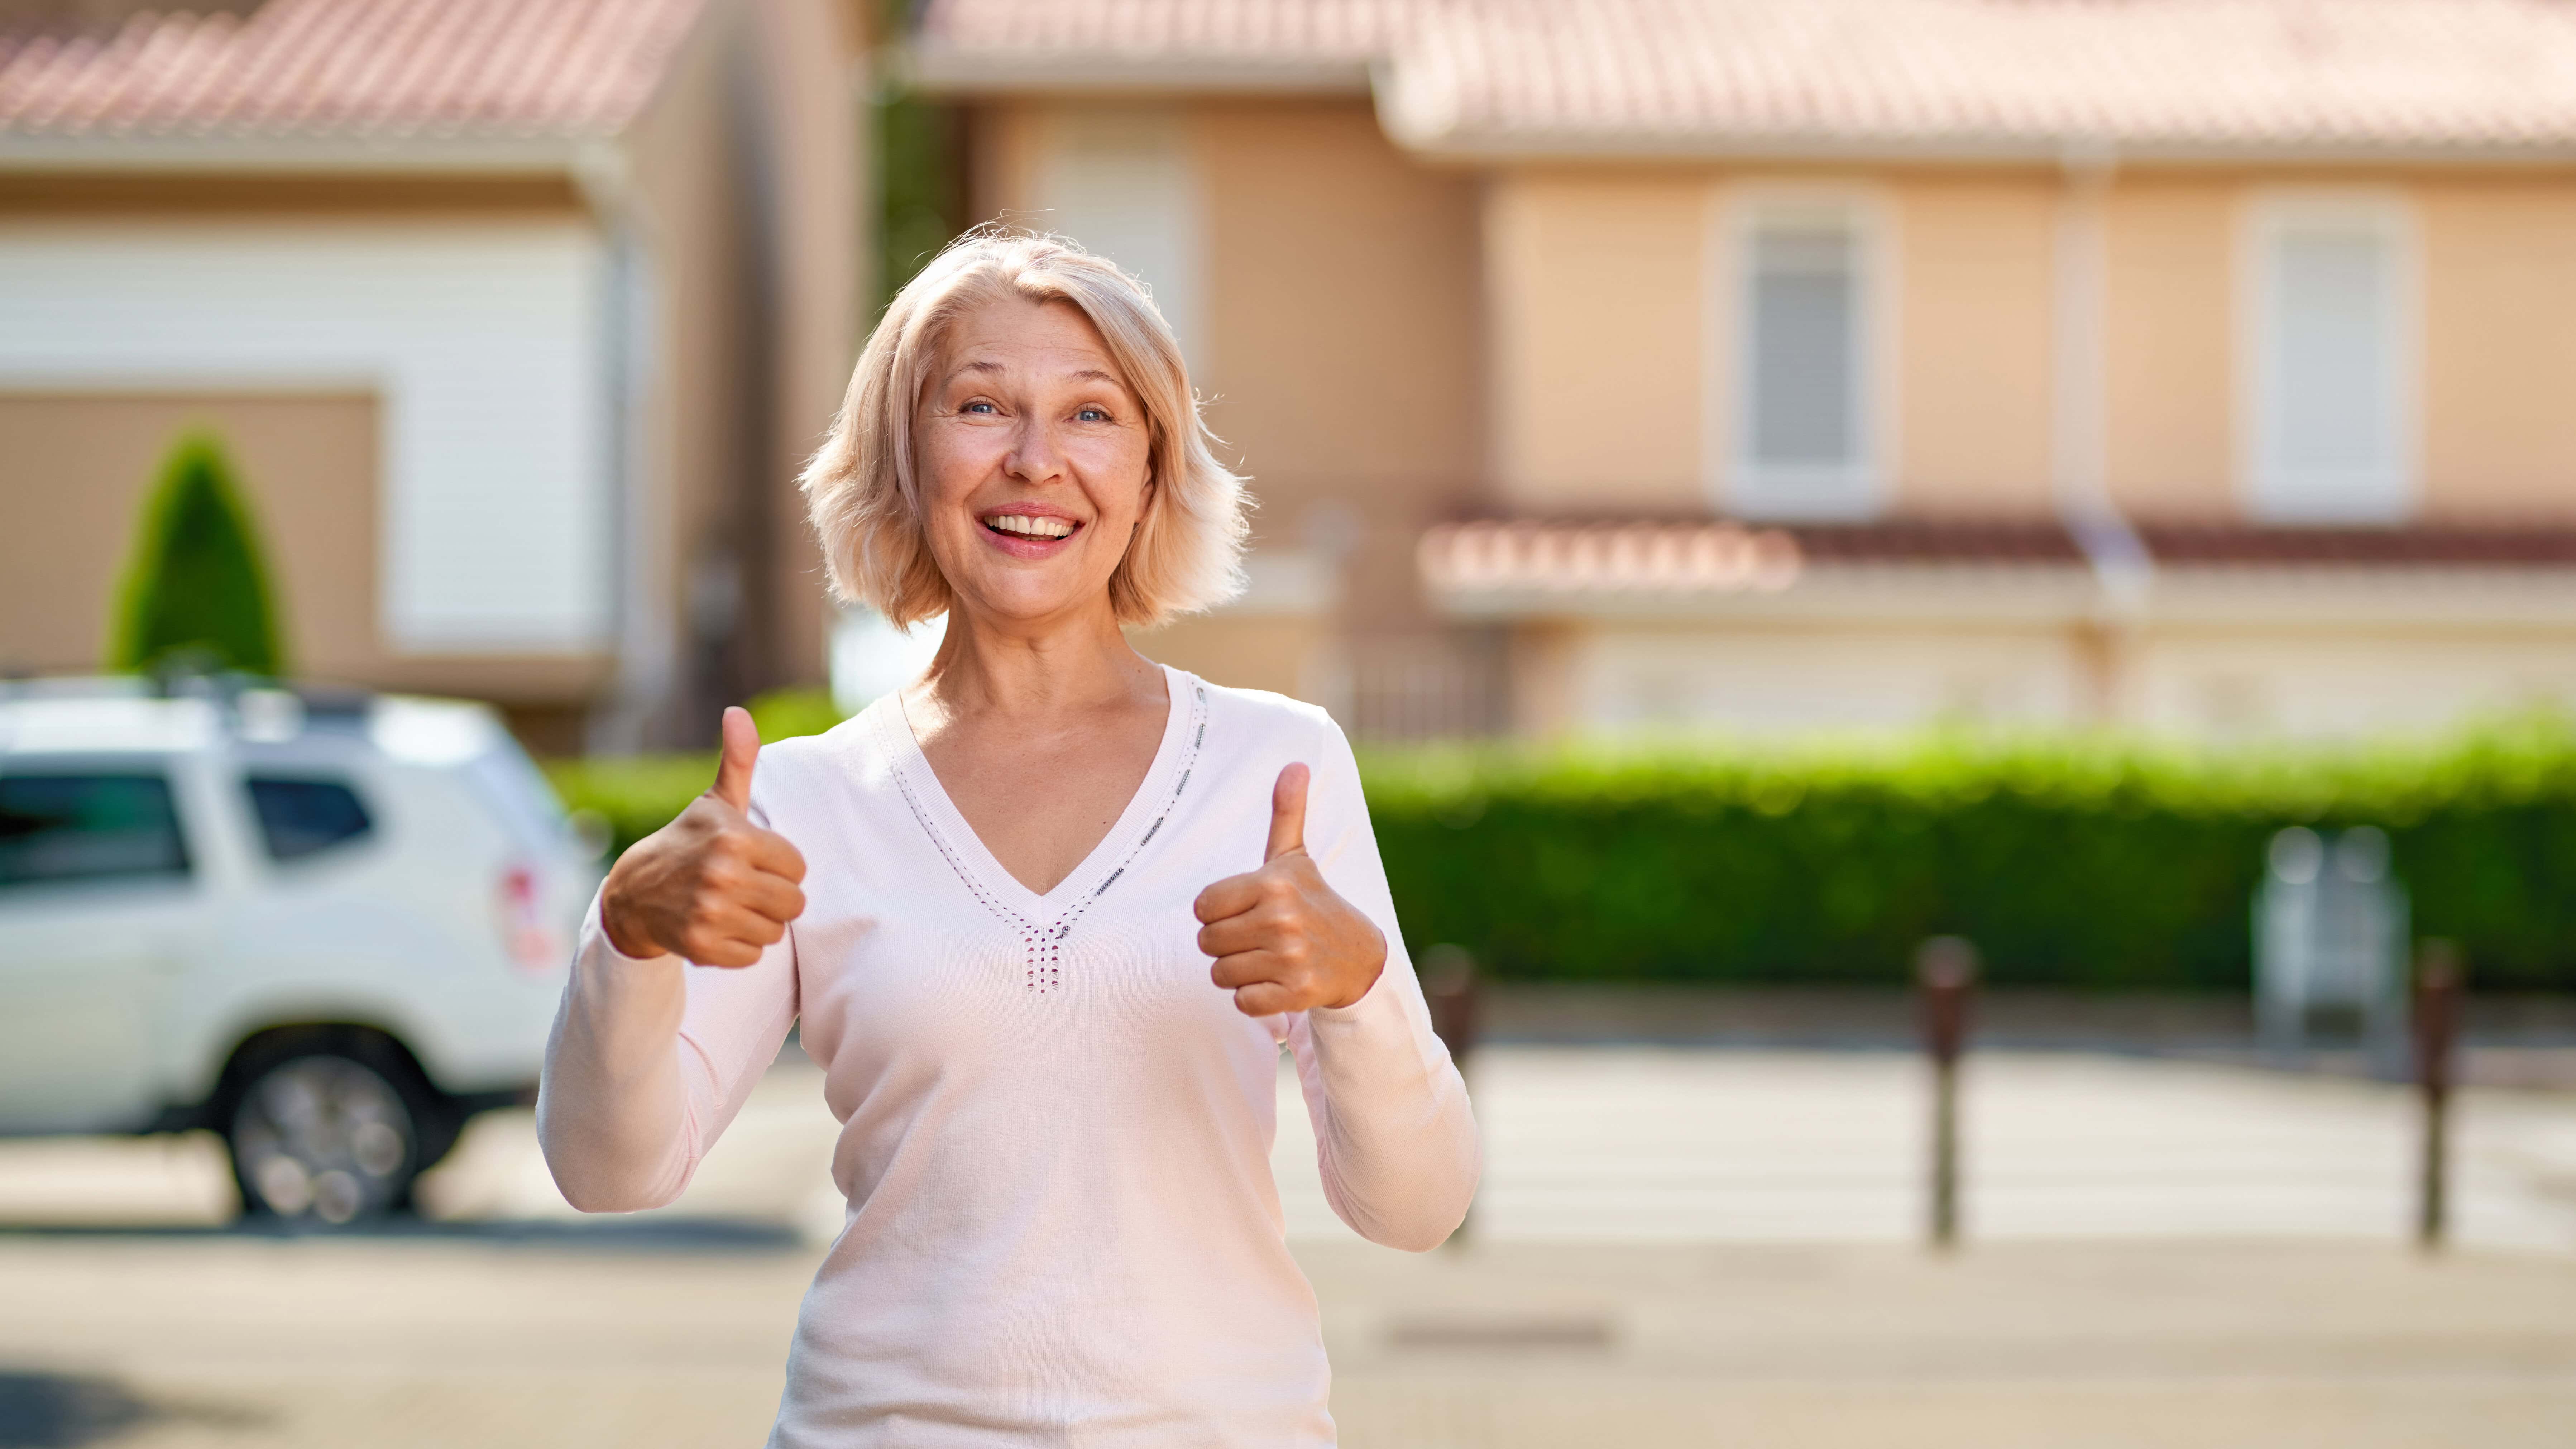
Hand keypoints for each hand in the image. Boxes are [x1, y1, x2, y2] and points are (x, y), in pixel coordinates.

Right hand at [599, 707, 807, 966]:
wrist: (634, 893)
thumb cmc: (687, 842)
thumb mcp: (714, 802)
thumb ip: (737, 760)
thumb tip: (737, 713)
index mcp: (735, 839)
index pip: (798, 867)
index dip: (779, 866)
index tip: (753, 861)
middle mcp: (723, 876)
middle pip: (793, 903)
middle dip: (774, 896)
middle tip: (745, 887)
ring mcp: (711, 914)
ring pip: (775, 932)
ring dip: (757, 922)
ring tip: (729, 905)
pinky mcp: (702, 948)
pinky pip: (753, 956)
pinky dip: (740, 947)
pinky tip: (717, 926)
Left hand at [1194, 763, 1386, 1015]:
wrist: (1361, 956)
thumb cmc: (1315, 902)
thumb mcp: (1296, 858)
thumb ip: (1287, 813)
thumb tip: (1295, 764)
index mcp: (1273, 884)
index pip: (1203, 906)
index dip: (1216, 912)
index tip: (1242, 910)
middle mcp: (1281, 920)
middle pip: (1207, 943)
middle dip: (1225, 944)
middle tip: (1255, 937)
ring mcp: (1290, 959)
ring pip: (1220, 974)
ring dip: (1237, 971)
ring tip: (1265, 959)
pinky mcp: (1296, 993)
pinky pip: (1243, 1002)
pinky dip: (1253, 997)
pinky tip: (1274, 982)